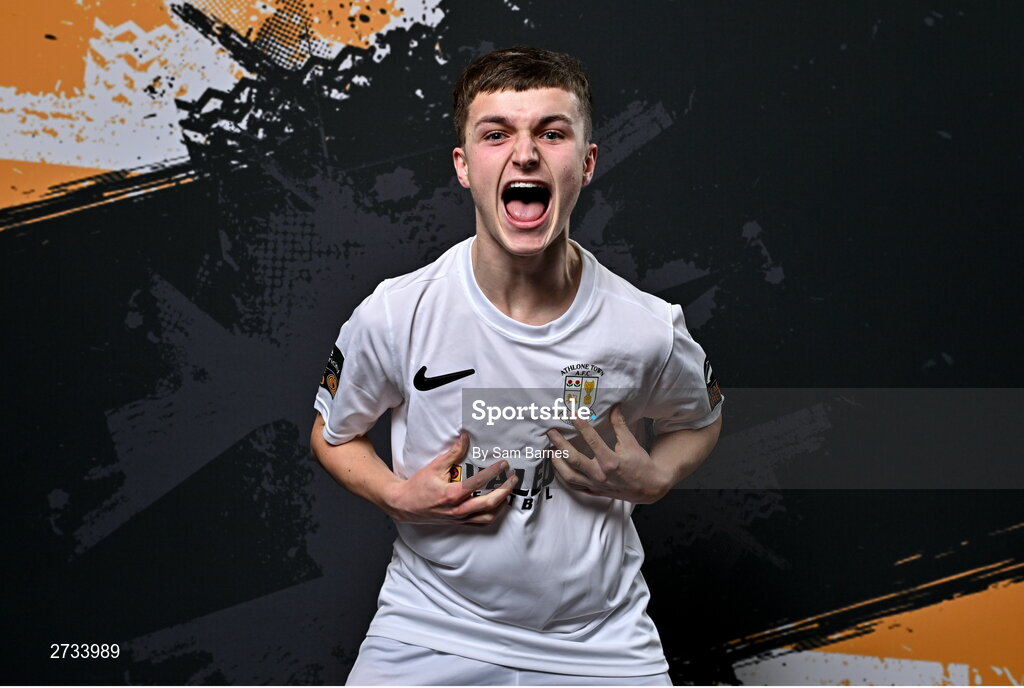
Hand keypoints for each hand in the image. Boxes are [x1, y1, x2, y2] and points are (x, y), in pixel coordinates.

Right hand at [385, 432, 517, 524]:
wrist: (404, 505)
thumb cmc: (417, 486)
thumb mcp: (434, 466)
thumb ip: (452, 453)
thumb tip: (465, 438)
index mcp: (452, 495)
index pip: (480, 483)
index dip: (494, 472)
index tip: (504, 464)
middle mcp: (458, 509)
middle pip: (489, 503)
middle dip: (505, 490)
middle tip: (514, 479)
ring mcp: (459, 518)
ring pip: (487, 516)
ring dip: (501, 505)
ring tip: (508, 493)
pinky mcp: (458, 522)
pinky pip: (480, 522)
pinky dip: (491, 514)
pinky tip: (496, 505)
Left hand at [547, 405, 671, 503]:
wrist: (648, 488)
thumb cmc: (640, 464)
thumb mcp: (631, 443)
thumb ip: (620, 425)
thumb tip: (615, 406)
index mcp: (611, 461)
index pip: (592, 440)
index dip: (581, 426)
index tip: (572, 414)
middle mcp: (601, 474)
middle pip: (574, 459)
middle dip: (560, 444)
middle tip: (551, 433)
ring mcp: (595, 484)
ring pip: (569, 476)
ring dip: (557, 463)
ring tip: (551, 450)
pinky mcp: (594, 491)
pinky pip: (573, 486)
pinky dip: (563, 478)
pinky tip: (557, 468)